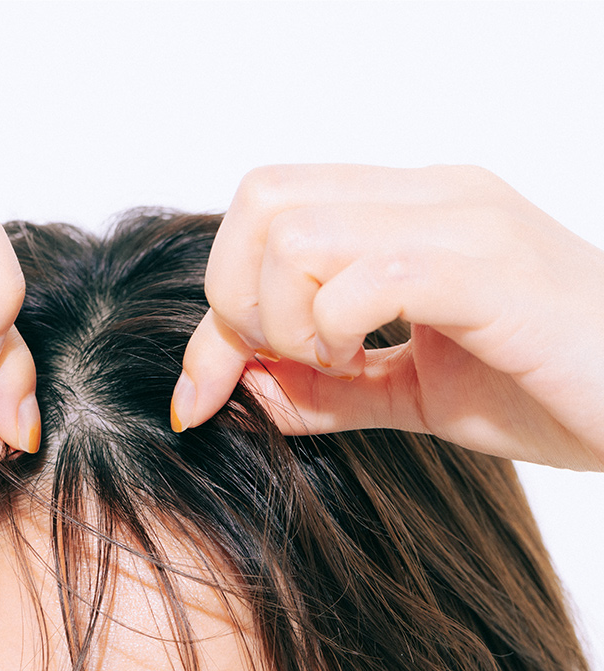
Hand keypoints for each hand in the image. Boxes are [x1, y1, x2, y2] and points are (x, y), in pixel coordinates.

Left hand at [174, 164, 603, 471]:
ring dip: (285, 318)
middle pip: (261, 200)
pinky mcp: (489, 268)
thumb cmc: (548, 387)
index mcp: (408, 211)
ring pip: (295, 233)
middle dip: (238, 301)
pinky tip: (368, 362)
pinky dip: (335, 330)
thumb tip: (244, 388)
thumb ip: (328, 386)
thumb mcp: (412, 393)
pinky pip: (366, 279)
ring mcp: (462, 222)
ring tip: (338, 361)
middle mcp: (430, 196)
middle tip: (288, 361)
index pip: (266, 213)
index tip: (202, 394)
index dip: (216, 307)